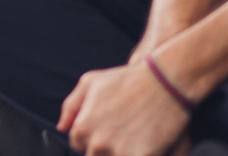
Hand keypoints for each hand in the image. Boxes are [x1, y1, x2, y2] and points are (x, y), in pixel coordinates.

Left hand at [59, 62, 190, 155]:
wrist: (165, 80)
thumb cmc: (128, 79)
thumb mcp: (90, 82)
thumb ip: (71, 106)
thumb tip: (62, 127)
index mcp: (83, 127)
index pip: (78, 144)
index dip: (92, 135)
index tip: (107, 127)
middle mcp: (97, 143)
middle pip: (94, 155)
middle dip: (105, 147)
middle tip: (122, 130)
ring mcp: (119, 152)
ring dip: (120, 151)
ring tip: (134, 135)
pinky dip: (138, 153)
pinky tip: (145, 143)